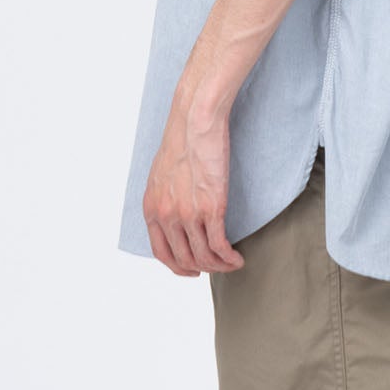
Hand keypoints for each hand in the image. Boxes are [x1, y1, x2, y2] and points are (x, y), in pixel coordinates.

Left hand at [142, 108, 245, 277]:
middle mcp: (167, 216)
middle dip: (201, 269)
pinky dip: (230, 258)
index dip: (178, 266)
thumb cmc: (182, 138)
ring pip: (204, 257)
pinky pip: (220, 246)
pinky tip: (237, 258)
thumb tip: (174, 212)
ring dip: (219, 266)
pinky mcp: (212, 209)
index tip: (191, 269)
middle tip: (215, 267)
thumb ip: (164, 198)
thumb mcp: (160, 174)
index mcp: (152, 208)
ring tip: (231, 263)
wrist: (195, 121)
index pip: (162, 252)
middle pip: (184, 259)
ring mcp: (189, 214)